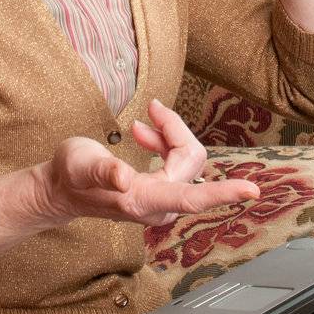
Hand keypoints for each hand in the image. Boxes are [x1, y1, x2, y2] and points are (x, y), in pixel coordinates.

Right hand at [34, 97, 259, 226]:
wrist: (61, 189)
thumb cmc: (70, 176)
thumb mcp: (81, 164)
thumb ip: (103, 170)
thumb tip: (125, 177)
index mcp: (143, 200)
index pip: (191, 198)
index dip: (223, 194)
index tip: (252, 190)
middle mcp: (158, 205)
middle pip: (190, 160)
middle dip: (174, 129)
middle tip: (150, 108)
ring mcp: (161, 200)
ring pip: (185, 158)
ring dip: (169, 134)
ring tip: (143, 121)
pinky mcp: (160, 191)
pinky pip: (177, 160)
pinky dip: (165, 141)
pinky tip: (144, 132)